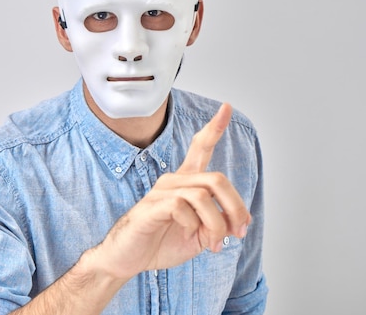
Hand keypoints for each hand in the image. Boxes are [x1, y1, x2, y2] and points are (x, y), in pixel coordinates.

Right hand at [91, 103, 251, 280]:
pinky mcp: (151, 206)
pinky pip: (181, 206)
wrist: (127, 259)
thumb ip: (217, 225)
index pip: (200, 148)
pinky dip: (194, 224)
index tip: (226, 107)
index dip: (214, 128)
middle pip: (216, 179)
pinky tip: (189, 234)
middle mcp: (173, 181)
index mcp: (184, 184)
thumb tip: (237, 223)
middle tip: (239, 231)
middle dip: (236, 206)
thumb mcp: (198, 236)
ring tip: (215, 243)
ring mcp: (160, 192)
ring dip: (217, 223)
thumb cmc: (158, 242)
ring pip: (203, 196)